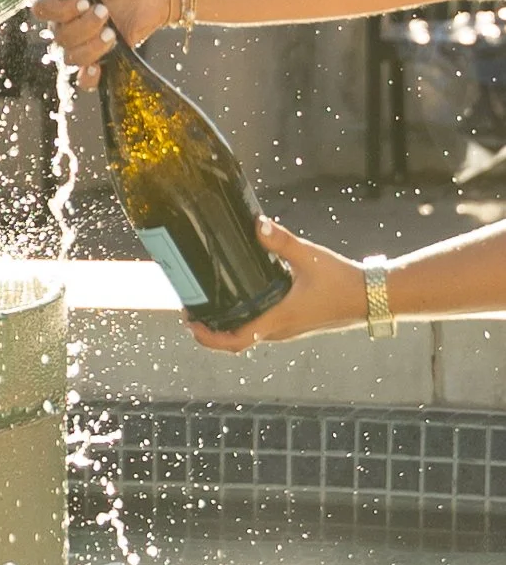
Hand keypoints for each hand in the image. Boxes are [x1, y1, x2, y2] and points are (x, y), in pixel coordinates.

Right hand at [31, 0, 170, 90]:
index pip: (42, 9)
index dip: (59, 10)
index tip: (83, 1)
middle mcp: (67, 20)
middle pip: (58, 36)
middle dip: (82, 26)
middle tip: (105, 11)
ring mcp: (84, 39)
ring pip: (70, 56)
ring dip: (90, 48)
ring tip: (112, 33)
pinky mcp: (103, 55)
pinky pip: (84, 78)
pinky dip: (87, 77)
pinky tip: (98, 68)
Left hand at [188, 216, 370, 350]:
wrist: (374, 296)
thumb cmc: (342, 280)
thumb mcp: (309, 257)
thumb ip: (282, 241)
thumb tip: (258, 223)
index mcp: (280, 318)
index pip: (237, 340)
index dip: (210, 337)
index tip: (191, 323)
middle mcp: (282, 330)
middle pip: (238, 341)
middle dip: (212, 330)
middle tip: (192, 310)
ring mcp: (290, 330)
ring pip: (251, 336)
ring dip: (228, 327)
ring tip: (210, 305)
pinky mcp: (297, 324)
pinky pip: (264, 329)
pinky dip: (245, 322)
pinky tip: (241, 300)